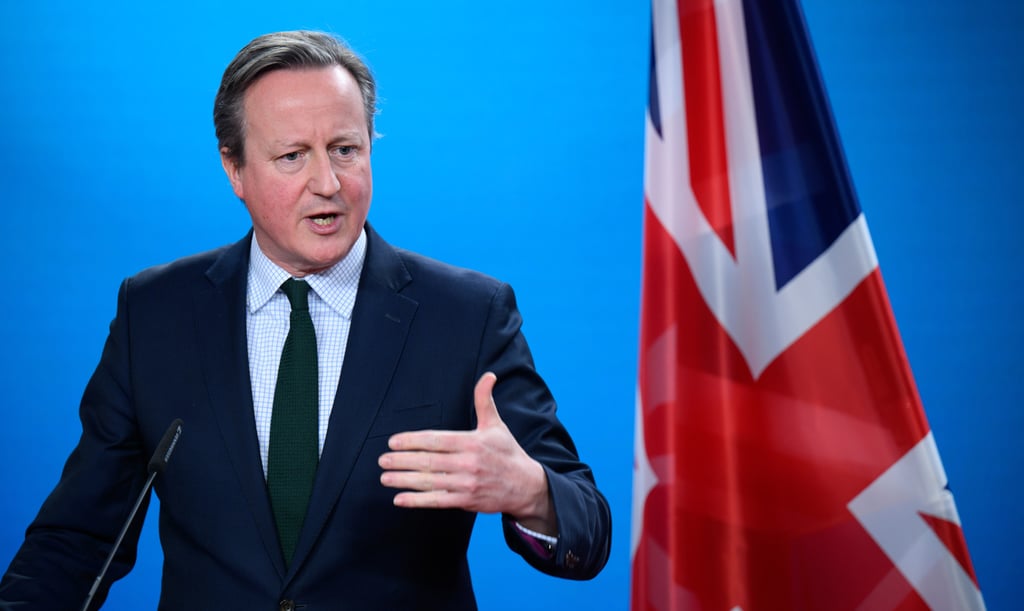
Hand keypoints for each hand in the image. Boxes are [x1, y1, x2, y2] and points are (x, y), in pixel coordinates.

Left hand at [378, 372, 555, 532]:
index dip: (413, 441)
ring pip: (430, 481)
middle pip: (429, 461)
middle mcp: (468, 463)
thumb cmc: (507, 452)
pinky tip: (400, 499)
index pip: (436, 440)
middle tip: (382, 459)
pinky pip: (438, 501)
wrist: (525, 485)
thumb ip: (485, 400)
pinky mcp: (467, 501)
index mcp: (472, 442)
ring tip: (385, 477)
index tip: (394, 441)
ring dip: (404, 480)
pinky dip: (417, 501)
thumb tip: (488, 375)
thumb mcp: (496, 424)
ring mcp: (466, 484)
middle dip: (402, 460)